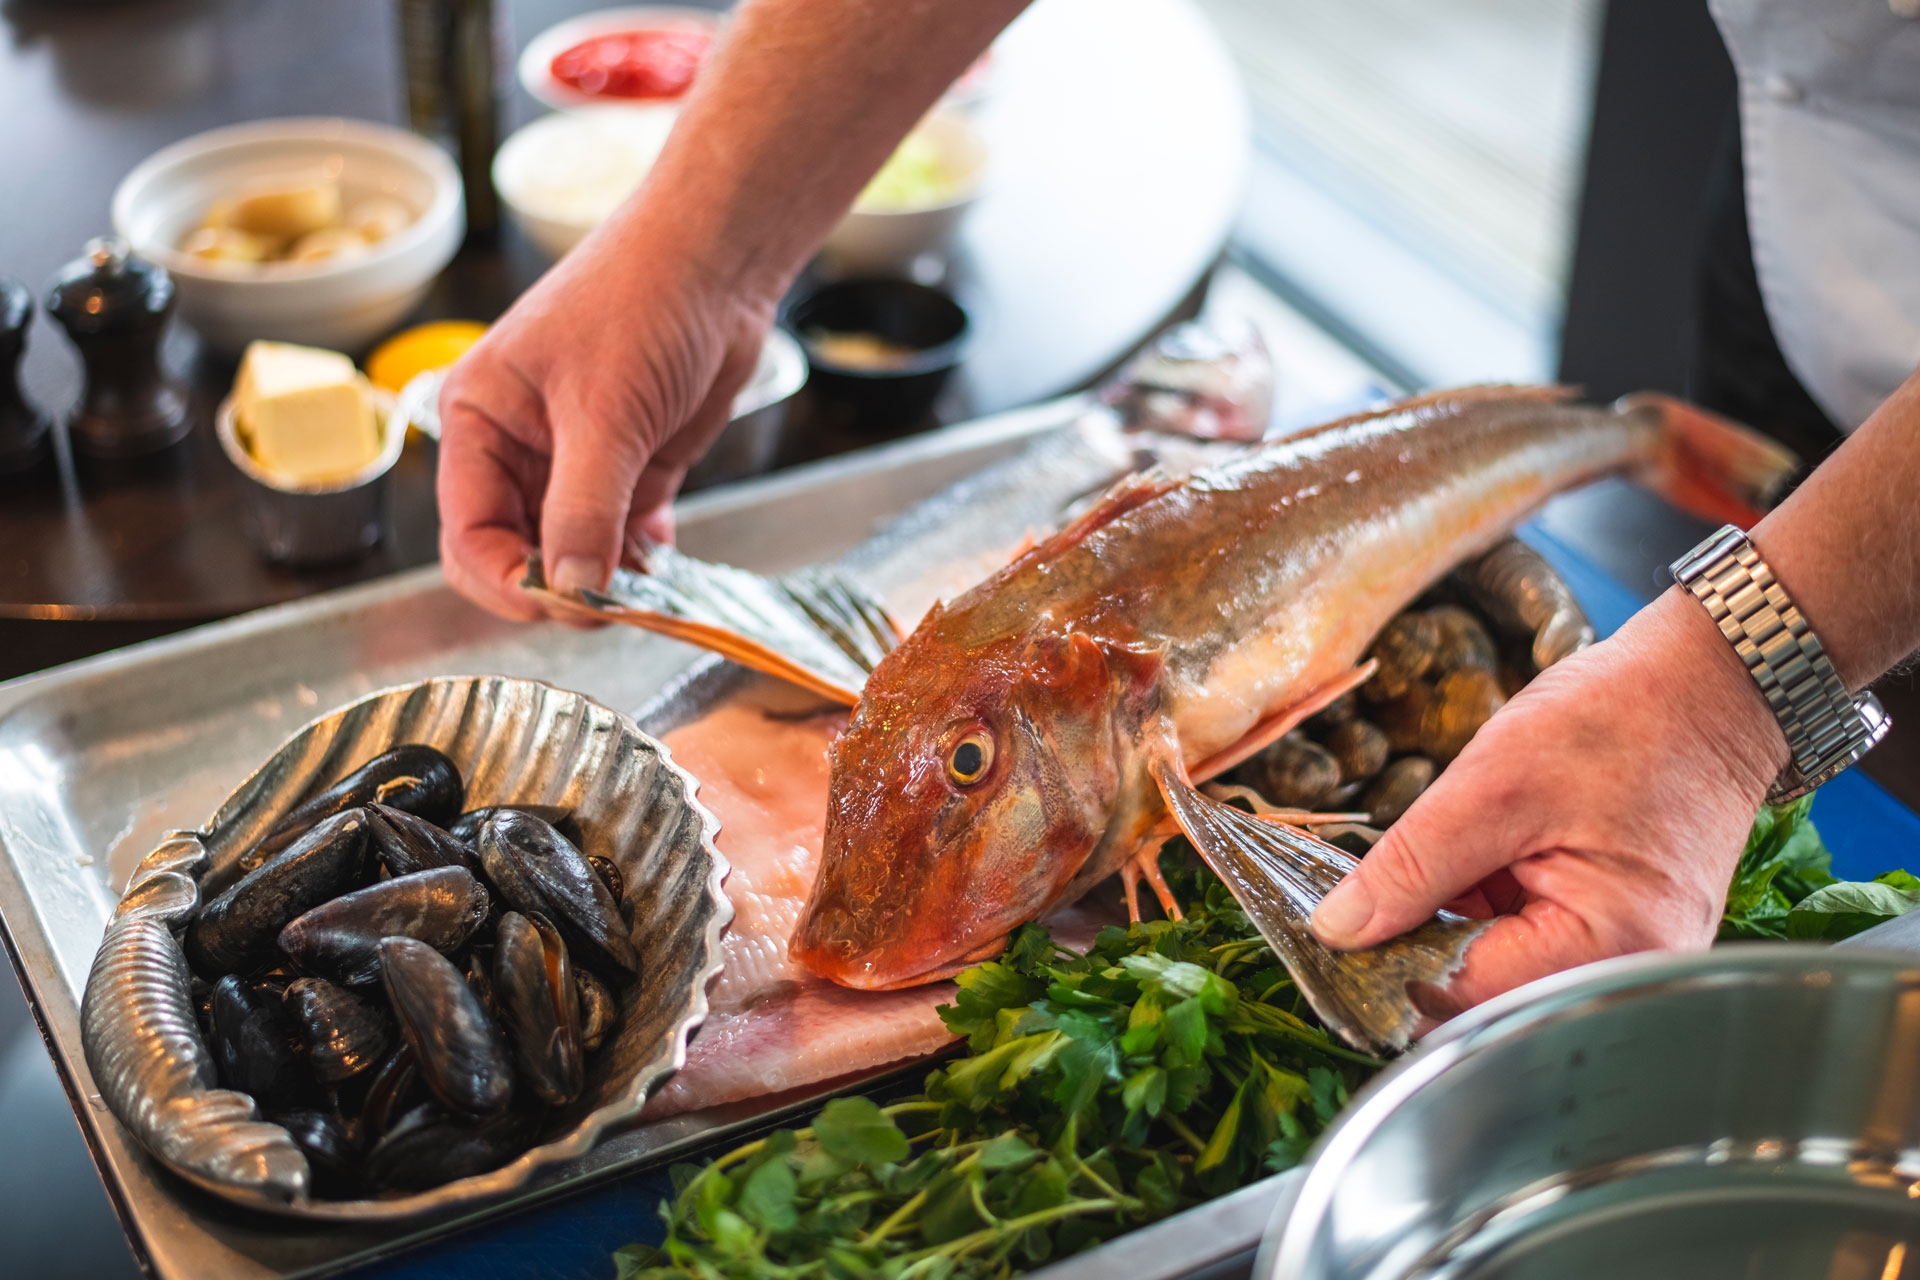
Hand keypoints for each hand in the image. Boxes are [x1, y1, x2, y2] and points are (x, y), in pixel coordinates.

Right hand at [436, 220, 777, 620]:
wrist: (718, 258)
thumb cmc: (641, 300)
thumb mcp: (603, 411)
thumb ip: (583, 506)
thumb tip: (569, 588)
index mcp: (477, 420)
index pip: (468, 533)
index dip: (507, 580)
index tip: (559, 605)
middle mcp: (517, 447)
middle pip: (516, 552)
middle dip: (556, 588)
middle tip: (607, 605)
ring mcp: (576, 460)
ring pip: (574, 551)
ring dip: (606, 580)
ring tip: (644, 588)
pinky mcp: (632, 466)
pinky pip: (623, 535)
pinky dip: (640, 559)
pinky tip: (662, 564)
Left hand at [1310, 587, 1790, 1013]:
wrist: (1707, 686)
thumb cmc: (1620, 722)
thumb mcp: (1490, 787)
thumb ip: (1408, 868)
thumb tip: (1337, 932)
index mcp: (1606, 950)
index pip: (1461, 997)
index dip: (1386, 965)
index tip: (1335, 929)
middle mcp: (1623, 974)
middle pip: (1478, 994)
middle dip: (1419, 941)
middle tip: (1382, 880)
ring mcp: (1622, 959)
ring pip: (1492, 967)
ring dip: (1451, 916)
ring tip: (1471, 841)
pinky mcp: (1610, 935)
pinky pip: (1522, 940)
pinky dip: (1485, 902)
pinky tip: (1492, 849)